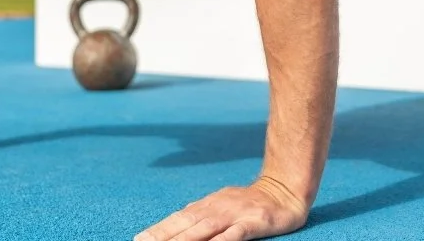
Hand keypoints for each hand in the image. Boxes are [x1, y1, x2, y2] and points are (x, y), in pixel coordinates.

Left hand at [136, 176, 309, 240]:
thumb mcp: (222, 204)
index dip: (158, 231)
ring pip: (204, 230)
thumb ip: (200, 214)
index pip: (177, 220)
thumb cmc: (250, 202)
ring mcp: (234, 215)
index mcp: (207, 206)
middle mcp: (216, 209)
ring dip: (183, 240)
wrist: (285, 189)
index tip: (139, 240)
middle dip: (162, 237)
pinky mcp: (253, 222)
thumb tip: (176, 223)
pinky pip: (235, 234)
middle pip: (185, 225)